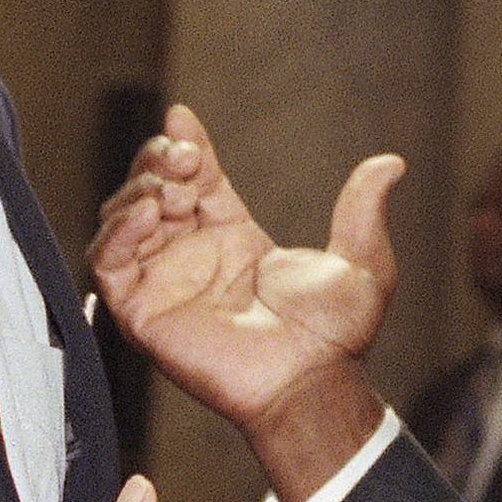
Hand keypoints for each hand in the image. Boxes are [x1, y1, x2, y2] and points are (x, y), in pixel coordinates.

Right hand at [89, 105, 404, 501]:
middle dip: (158, 161)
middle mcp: (193, 256)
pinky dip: (117, 232)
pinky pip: (109, 265)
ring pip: (123, 218)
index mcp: (234, 238)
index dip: (185, 145)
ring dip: (138, 190)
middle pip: (152, 188)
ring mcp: (166, 283)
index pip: (196, 177)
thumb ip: (363, 209)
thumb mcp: (362, 261)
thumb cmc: (336, 337)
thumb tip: (392, 163)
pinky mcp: (143, 313)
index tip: (182, 118)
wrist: (311, 382)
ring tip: (171, 190)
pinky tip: (148, 213)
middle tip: (184, 158)